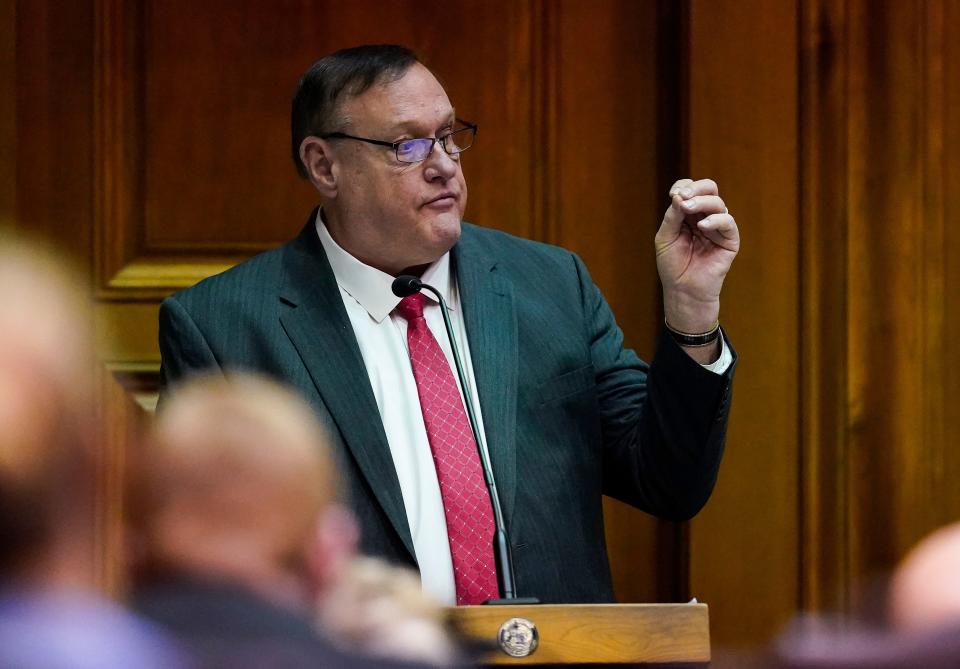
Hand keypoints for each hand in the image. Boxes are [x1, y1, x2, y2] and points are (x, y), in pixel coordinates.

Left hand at [655, 178, 738, 334]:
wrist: (683, 290)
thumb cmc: (673, 265)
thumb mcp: (665, 237)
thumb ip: (672, 216)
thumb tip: (679, 195)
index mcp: (689, 214)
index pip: (691, 189)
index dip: (684, 186)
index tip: (674, 195)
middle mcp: (705, 217)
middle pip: (709, 189)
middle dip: (696, 189)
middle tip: (684, 198)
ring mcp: (718, 228)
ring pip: (718, 203)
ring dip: (702, 202)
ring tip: (688, 209)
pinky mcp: (730, 240)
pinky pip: (728, 222)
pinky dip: (715, 220)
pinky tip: (702, 226)